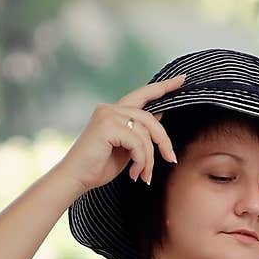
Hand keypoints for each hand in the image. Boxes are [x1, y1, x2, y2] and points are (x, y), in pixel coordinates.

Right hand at [57, 72, 184, 192]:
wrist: (76, 179)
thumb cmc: (98, 166)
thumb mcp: (126, 148)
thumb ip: (140, 132)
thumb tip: (161, 115)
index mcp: (114, 111)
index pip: (143, 95)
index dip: (164, 87)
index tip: (182, 79)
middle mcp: (110, 108)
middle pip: (150, 118)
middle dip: (163, 141)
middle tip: (171, 159)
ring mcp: (108, 115)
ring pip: (145, 133)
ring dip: (149, 159)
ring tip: (143, 175)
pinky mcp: (107, 126)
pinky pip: (137, 142)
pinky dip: (141, 160)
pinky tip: (134, 173)